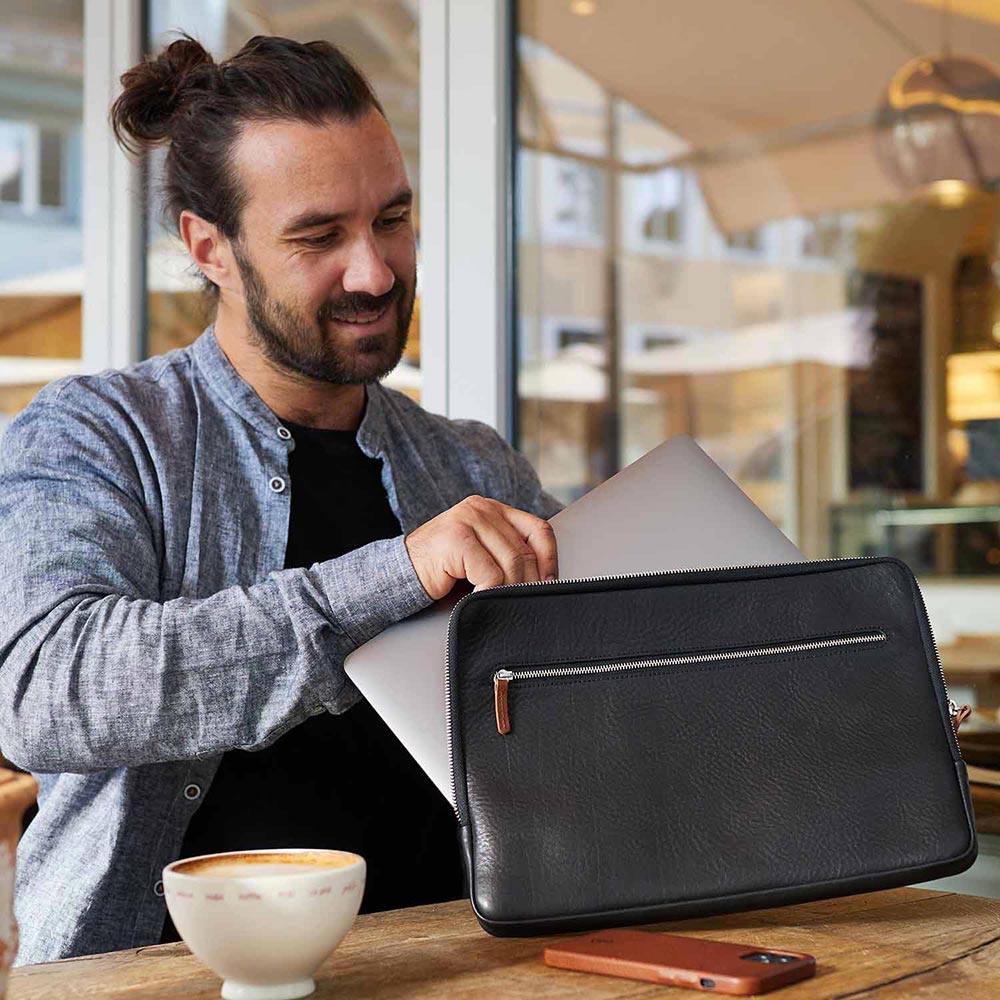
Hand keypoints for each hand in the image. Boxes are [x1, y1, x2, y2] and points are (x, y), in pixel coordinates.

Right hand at [404, 495, 557, 599]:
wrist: (401, 573)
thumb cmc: (442, 568)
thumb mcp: (481, 553)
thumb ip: (506, 552)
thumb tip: (544, 576)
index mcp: (493, 509)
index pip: (538, 529)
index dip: (550, 558)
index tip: (550, 582)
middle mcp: (482, 508)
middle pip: (524, 550)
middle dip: (526, 582)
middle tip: (519, 601)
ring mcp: (468, 520)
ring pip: (510, 563)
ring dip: (507, 590)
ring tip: (497, 601)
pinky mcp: (457, 538)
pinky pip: (490, 575)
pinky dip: (489, 593)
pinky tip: (478, 598)